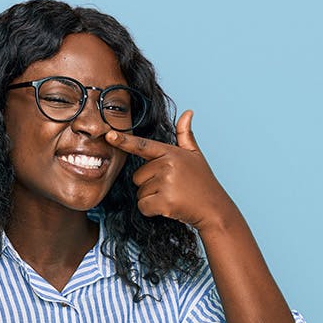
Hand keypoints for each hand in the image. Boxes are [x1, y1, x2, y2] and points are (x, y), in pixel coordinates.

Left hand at [105, 110, 237, 230]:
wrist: (214, 209)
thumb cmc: (202, 182)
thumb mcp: (195, 155)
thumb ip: (185, 135)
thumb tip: (188, 112)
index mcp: (171, 152)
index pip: (143, 145)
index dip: (124, 141)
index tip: (109, 136)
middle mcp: (168, 165)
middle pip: (138, 176)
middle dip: (150, 185)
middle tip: (171, 188)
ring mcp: (166, 183)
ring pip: (140, 192)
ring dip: (152, 198)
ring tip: (172, 197)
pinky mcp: (164, 202)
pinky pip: (143, 206)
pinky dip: (152, 211)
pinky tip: (169, 208)